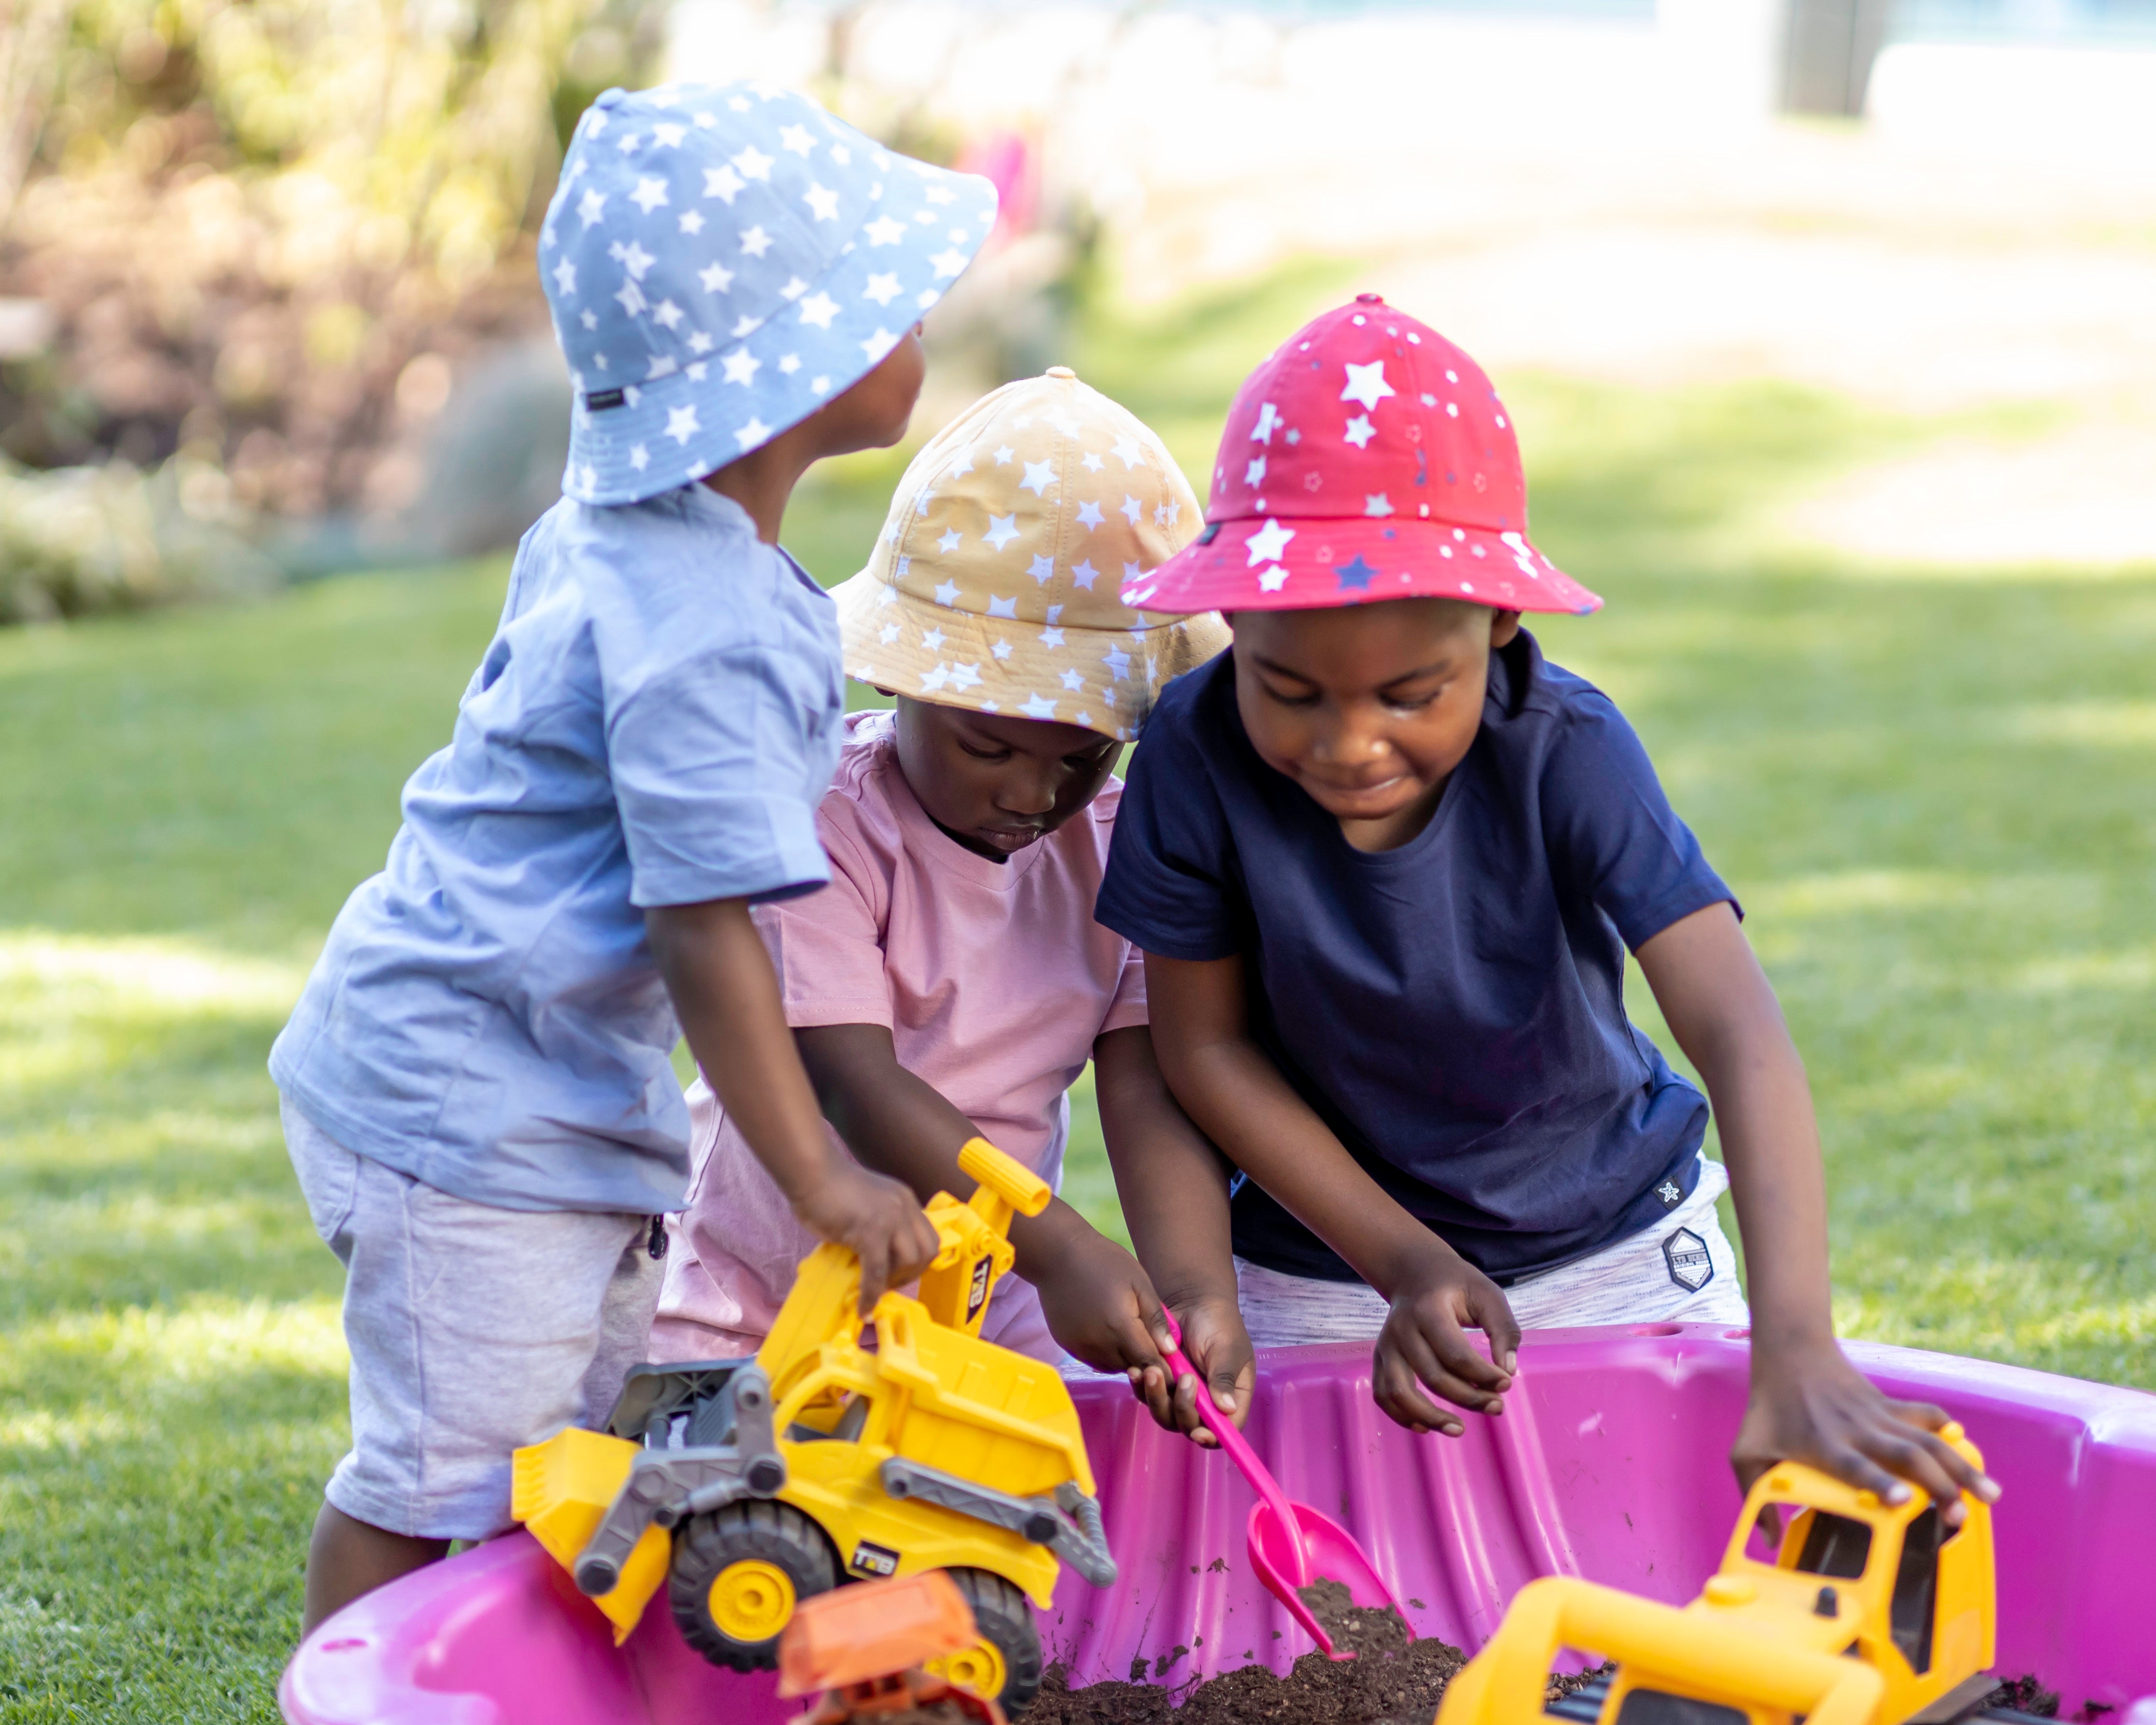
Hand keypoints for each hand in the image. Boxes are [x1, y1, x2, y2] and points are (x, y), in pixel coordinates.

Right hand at [790, 1159, 941, 1311]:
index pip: (929, 1236)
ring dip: (893, 1282)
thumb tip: (876, 1263)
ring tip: (874, 1290)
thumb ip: (877, 1228)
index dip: (918, 1262)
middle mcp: (904, 1207)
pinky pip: (877, 1271)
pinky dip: (871, 1293)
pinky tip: (862, 1306)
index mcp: (905, 1200)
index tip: (898, 1275)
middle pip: (928, 1250)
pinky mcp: (870, 1231)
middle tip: (888, 1285)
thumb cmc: (828, 1190)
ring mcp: (890, 1218)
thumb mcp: (866, 1206)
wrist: (810, 1173)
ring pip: (909, 1261)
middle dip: (912, 1274)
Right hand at [1027, 1211, 1170, 1369]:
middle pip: (1130, 1367)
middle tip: (1150, 1344)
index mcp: (1120, 1327)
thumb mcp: (1139, 1283)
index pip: (1148, 1362)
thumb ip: (1156, 1318)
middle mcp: (1098, 1343)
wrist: (1059, 1254)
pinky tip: (1107, 1333)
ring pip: (1111, 1366)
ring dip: (1124, 1359)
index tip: (1172, 1367)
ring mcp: (1079, 1346)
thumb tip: (1170, 1350)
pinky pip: (1092, 1360)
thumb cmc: (1105, 1262)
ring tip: (1128, 1336)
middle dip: (1144, 1362)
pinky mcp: (1067, 1344)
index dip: (1163, 1369)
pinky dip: (1104, 1354)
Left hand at [1128, 1293, 1253, 1448]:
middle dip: (1183, 1409)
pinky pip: (1147, 1396)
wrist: (1193, 1301)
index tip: (1199, 1432)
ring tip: (1153, 1372)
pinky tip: (1136, 1370)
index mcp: (1230, 1398)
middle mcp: (1205, 1403)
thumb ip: (1225, 1378)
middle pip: (1191, 1426)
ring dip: (1158, 1398)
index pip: (1225, 1430)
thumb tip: (1227, 1409)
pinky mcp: (1160, 1384)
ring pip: (1165, 1415)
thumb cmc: (1219, 1324)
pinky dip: (1141, 1387)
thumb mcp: (1227, 1349)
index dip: (1212, 1437)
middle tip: (1184, 1380)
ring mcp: (1180, 1395)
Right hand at [1372, 1243, 1519, 1434]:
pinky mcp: (1380, 1358)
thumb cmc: (1458, 1285)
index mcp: (1428, 1309)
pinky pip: (1382, 1394)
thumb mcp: (1488, 1295)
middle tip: (1497, 1406)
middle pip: (1433, 1376)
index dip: (1484, 1376)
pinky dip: (1400, 1415)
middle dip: (1469, 1398)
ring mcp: (1386, 1345)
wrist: (1415, 1271)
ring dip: (1430, 1417)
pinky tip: (1425, 1427)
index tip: (1507, 1383)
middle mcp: (1401, 1329)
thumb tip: (1509, 1371)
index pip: (1455, 1354)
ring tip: (1459, 1429)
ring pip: (1400, 1391)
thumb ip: (1503, 1329)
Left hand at [1733, 1336, 2001, 1528]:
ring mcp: (1877, 1416)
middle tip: (1961, 1517)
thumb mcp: (1746, 1451)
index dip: (1878, 1483)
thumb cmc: (1767, 1409)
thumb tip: (1767, 1541)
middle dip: (1939, 1486)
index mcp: (1822, 1444)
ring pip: (1927, 1438)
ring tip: (1991, 1495)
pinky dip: (1947, 1429)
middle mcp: (1856, 1430)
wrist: (1789, 1352)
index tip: (1902, 1501)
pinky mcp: (1890, 1405)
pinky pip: (1925, 1415)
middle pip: (1905, 1456)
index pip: (1854, 1466)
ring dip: (1960, 1466)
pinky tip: (1969, 1448)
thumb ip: (1753, 1495)